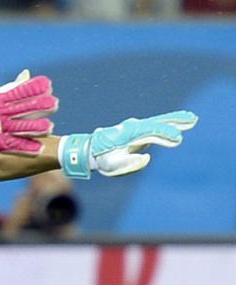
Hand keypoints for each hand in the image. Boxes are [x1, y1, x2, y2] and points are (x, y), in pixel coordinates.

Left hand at [59, 110, 197, 177]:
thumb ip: (129, 163)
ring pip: (158, 122)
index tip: (178, 139)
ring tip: (192, 119)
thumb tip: (146, 157)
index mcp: (126, 134)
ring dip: (175, 120)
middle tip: (193, 119)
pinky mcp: (139, 132)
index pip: (149, 131)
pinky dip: (168, 124)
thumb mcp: (110, 165)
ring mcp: (136, 128)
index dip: (164, 134)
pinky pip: (156, 127)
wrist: (91, 150)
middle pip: (157, 122)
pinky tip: (179, 125)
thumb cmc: (101, 159)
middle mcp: (132, 128)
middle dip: (174, 121)